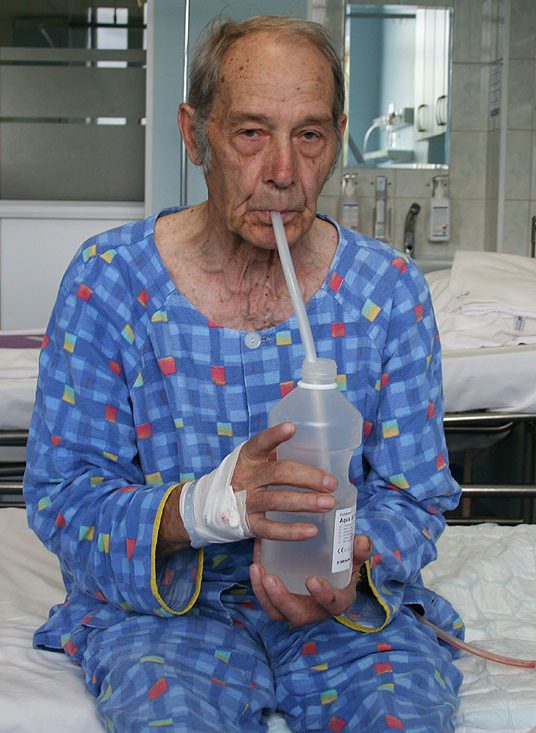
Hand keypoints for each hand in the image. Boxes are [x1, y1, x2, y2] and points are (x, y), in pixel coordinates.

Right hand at [231, 422, 337, 540]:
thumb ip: (281, 455)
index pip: (261, 443)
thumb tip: (321, 451)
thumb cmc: (249, 477)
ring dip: (305, 502)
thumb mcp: (258, 461)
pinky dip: (292, 531)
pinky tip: (312, 530)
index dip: (275, 435)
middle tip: (331, 483)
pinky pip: (270, 529)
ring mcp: (246, 501)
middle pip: (278, 473)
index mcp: (249, 457)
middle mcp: (246, 477)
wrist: (215, 504)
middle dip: (308, 477)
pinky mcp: (249, 524)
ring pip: (277, 500)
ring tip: (329, 504)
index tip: (292, 428)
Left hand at [250, 534, 371, 625]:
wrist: (329, 573)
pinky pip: (268, 602)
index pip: (331, 603)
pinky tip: (255, 565)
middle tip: (270, 578)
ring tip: (257, 570)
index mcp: (337, 601)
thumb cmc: (342, 567)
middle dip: (282, 599)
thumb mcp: (353, 558)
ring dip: (265, 594)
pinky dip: (258, 587)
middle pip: (297, 615)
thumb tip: (361, 540)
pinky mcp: (281, 603)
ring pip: (278, 611)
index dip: (322, 595)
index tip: (311, 580)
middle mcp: (316, 610)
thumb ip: (359, 550)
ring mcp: (296, 609)